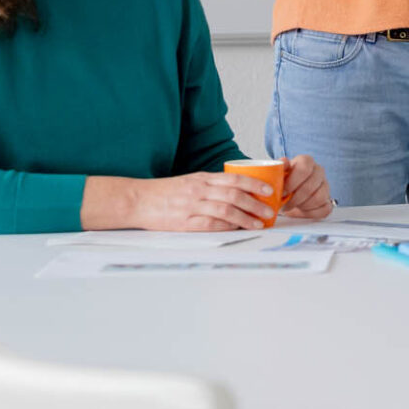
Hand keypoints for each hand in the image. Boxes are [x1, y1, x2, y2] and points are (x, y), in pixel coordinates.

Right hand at [128, 172, 275, 231]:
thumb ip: (211, 185)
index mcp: (202, 178)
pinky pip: (211, 225)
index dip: (254, 184)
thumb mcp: (190, 181)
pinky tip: (238, 229)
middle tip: (269, 210)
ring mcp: (192, 206)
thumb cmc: (165, 192)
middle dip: (256, 203)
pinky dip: (227, 227)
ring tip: (259, 223)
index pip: (234, 179)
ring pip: (226, 210)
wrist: (138, 200)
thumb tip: (236, 190)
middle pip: (234, 195)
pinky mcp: (185, 223)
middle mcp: (199, 190)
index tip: (269, 189)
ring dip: (246, 218)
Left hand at [277, 154, 334, 219]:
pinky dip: (310, 213)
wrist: (289, 192)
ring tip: (292, 206)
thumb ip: (279, 168)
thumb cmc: (284, 181)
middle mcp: (318, 171)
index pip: (305, 168)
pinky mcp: (328, 200)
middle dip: (295, 199)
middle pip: (310, 186)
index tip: (283, 192)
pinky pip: (324, 209)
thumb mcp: (278, 173)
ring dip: (302, 206)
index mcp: (306, 161)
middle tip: (284, 204)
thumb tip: (283, 162)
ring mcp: (325, 185)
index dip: (293, 182)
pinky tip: (301, 210)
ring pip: (319, 198)